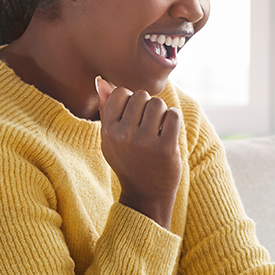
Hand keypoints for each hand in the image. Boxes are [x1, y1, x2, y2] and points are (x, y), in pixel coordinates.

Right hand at [96, 76, 181, 228]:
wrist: (146, 193)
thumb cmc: (128, 160)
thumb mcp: (110, 138)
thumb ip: (106, 109)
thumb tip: (101, 80)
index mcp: (108, 130)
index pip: (122, 92)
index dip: (131, 101)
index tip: (134, 117)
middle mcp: (124, 135)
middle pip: (142, 96)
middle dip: (148, 106)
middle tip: (147, 127)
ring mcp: (145, 142)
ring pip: (158, 104)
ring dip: (162, 114)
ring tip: (158, 130)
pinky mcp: (165, 148)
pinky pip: (173, 116)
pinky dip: (174, 120)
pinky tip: (169, 133)